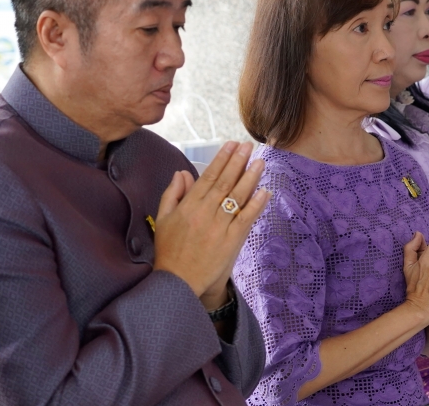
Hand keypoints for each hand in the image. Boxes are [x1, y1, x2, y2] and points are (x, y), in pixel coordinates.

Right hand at [153, 141, 271, 309]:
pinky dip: (256, 204)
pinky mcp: (231, 241)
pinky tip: (265, 191)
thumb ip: (172, 194)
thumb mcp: (164, 219)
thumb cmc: (169, 251)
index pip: (208, 176)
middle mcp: (205, 213)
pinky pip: (246, 218)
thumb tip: (182, 173)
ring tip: (260, 162)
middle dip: (238, 162)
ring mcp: (219, 227)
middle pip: (225, 182)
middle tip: (249, 146)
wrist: (177, 283)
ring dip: (250, 178)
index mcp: (188, 206)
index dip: (222, 159)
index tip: (232, 145)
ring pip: (237, 197)